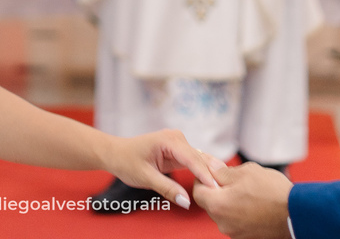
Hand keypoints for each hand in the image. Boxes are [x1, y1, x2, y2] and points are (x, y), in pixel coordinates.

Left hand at [102, 129, 224, 208]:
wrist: (115, 153)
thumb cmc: (126, 161)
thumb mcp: (145, 177)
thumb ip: (167, 188)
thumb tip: (186, 201)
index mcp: (169, 140)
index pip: (192, 159)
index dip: (205, 175)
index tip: (216, 189)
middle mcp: (176, 138)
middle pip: (199, 158)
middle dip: (211, 175)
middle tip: (224, 193)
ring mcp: (178, 143)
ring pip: (199, 160)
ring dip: (209, 173)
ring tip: (222, 189)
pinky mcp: (178, 150)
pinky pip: (193, 162)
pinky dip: (202, 172)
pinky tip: (212, 183)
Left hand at [194, 163, 292, 238]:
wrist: (296, 213)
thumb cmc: (272, 192)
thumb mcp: (246, 172)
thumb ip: (222, 171)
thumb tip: (210, 165)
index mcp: (218, 205)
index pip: (198, 191)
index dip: (203, 178)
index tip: (212, 170)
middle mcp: (222, 222)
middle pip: (210, 203)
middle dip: (216, 189)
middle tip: (230, 177)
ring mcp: (234, 232)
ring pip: (223, 212)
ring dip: (229, 200)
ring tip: (246, 188)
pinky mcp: (246, 236)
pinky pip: (235, 220)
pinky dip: (239, 210)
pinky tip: (252, 200)